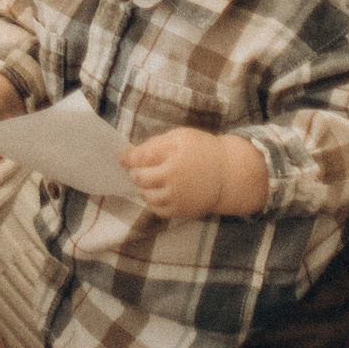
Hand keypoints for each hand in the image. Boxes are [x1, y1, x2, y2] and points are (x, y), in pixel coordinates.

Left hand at [120, 129, 266, 222]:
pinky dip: (152, 203)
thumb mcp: (179, 137)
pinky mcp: (182, 210)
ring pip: (147, 196)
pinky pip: (158, 210)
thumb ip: (154, 144)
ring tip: (147, 182)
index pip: (140, 157)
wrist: (228, 174)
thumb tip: (130, 155)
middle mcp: (175, 177)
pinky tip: (157, 193)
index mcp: (174, 154)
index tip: (121, 158)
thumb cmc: (201, 150)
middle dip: (134, 173)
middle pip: (140, 178)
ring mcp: (178, 196)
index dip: (127, 158)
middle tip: (136, 170)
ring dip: (142, 189)